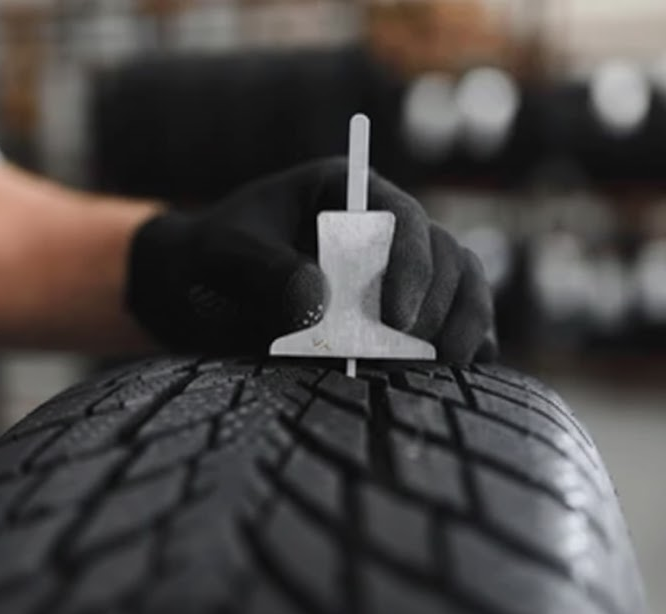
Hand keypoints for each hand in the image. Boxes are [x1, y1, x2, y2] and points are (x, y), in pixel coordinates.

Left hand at [126, 158, 496, 361]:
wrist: (197, 288)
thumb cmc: (210, 258)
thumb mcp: (222, 255)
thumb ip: (265, 271)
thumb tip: (318, 304)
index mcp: (344, 191)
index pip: (399, 217)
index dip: (411, 266)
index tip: (396, 320)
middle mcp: (381, 225)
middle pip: (443, 254)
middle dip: (437, 307)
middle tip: (411, 359)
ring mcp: (398, 267)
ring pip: (462, 283)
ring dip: (463, 325)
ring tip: (443, 368)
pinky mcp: (403, 308)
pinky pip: (455, 317)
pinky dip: (468, 342)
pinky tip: (464, 370)